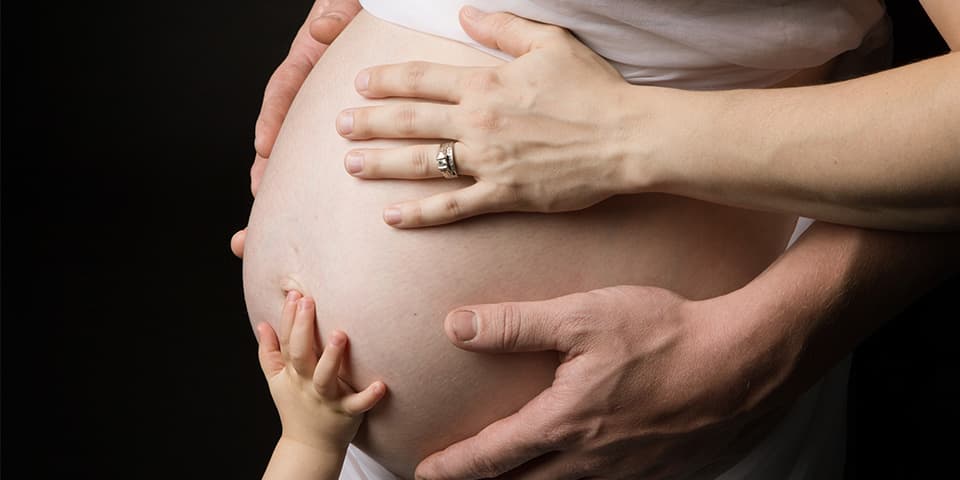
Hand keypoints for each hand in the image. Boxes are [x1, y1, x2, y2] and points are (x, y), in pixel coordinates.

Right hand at [232, 0, 359, 258]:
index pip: (284, 90)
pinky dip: (324, 186)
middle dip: (268, 169)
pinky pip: (331, 158)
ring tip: (273, 222)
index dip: (272, 119)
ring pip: (305, 152)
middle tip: (257, 204)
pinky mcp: (358, 125)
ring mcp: (331, 110)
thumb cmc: (365, 8)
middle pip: (286, 133)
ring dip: (289, 186)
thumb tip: (322, 27)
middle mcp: (315, 91)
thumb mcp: (349, 6)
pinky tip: (325, 215)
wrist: (396, 9)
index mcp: (311, 60)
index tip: (263, 147)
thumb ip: (336, 14)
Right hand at [257, 291, 385, 450]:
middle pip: (300, 354)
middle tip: (308, 301)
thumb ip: (269, 352)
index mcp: (291, 373)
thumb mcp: (276, 380)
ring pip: (325, 376)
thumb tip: (262, 323)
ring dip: (331, 356)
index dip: (288, 318)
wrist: (309, 446)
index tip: (294, 295)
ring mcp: (325, 398)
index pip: (286, 341)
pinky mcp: (346, 413)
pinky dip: (369, 396)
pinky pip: (357, 405)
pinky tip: (381, 385)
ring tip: (340, 334)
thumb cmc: (295, 406)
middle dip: (302, 327)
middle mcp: (305, 383)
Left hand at [339, 7, 647, 227]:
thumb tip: (464, 13)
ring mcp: (488, 162)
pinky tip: (391, 216)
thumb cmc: (592, 89)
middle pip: (409, 120)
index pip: (420, 79)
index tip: (360, 84)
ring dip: (381, 163)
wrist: (626, 137)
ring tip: (349, 164)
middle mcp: (477, 122)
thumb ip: (502, 27)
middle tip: (339, 125)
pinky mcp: (504, 195)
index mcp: (485, 83)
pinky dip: (419, 214)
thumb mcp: (550, 43)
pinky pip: (452, 207)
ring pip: (421, 163)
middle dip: (368, 122)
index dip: (385, 80)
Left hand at [415, 286, 791, 479]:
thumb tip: (458, 326)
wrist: (745, 362)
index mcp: (566, 424)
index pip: (492, 456)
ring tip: (517, 474)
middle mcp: (592, 461)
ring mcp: (629, 473)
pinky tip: (582, 465)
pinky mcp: (661, 473)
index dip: (453, 467)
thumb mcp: (583, 317)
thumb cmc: (666, 334)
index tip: (425, 473)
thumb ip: (517, 324)